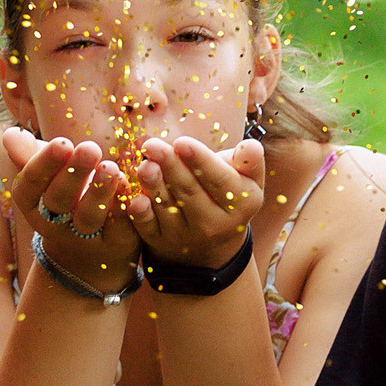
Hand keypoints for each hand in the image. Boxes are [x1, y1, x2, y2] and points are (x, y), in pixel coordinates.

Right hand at [4, 128, 139, 292]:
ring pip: (88, 217)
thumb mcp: (46, 178)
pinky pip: (119, 228)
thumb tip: (10, 134)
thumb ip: (29, 155)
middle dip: (74, 174)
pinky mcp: (114, 244)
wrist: (87, 253)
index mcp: (32, 204)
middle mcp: (53, 224)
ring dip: (100, 192)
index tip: (61, 142)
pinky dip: (125, 209)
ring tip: (111, 167)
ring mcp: (83, 238)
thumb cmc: (64, 198)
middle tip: (90, 148)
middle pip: (59, 200)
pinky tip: (131, 187)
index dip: (44, 164)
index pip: (31, 184)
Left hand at [125, 136, 265, 269]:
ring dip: (153, 186)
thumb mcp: (247, 179)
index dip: (200, 161)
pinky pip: (148, 228)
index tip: (182, 142)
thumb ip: (248, 161)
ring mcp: (186, 236)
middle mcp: (215, 224)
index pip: (219, 180)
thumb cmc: (228, 194)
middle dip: (170, 167)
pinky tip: (133, 198)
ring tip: (143, 165)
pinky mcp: (161, 242)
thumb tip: (252, 147)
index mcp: (241, 204)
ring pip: (168, 208)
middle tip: (152, 145)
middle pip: (190, 192)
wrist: (212, 241)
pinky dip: (140, 214)